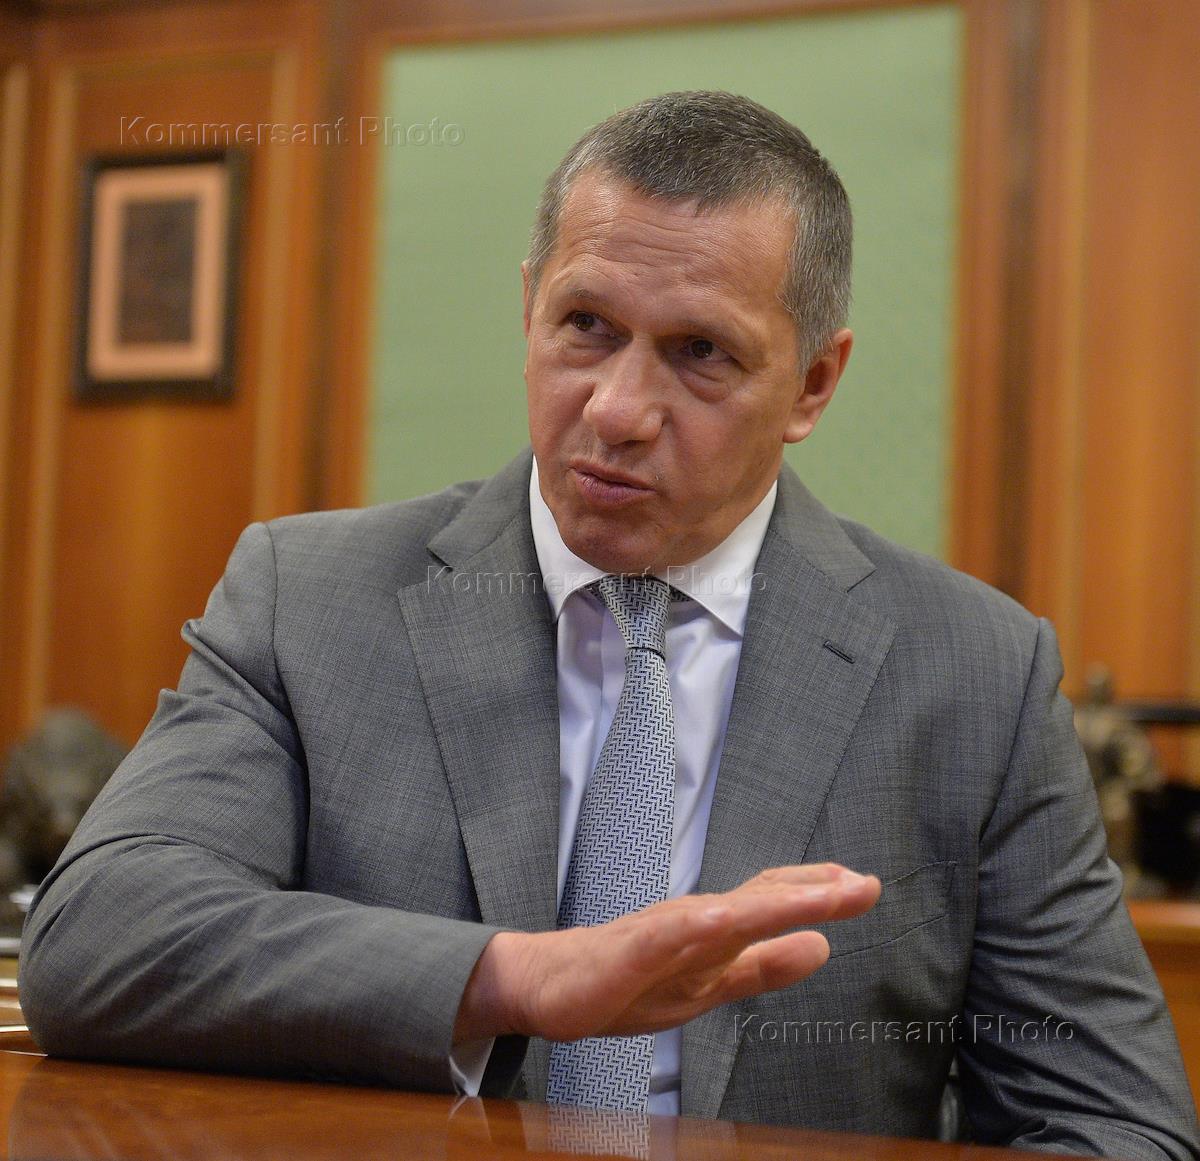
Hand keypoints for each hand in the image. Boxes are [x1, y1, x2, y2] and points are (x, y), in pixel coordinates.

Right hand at [453, 864, 879, 1043]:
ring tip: (815, 899)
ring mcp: (661, 934)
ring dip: (770, 903)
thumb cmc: (625, 981)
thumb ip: (764, 964)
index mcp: (715, 931)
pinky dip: (693, 925)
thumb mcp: (710, 983)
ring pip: (723, 914)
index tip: (864, 885)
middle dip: (812, 894)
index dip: (819, 895)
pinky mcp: (626, 954)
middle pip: (759, 901)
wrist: (549, 986)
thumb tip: (823, 947)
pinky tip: (721, 917)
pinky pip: (662, 938)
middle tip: (862, 885)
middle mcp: (694, 922)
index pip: (772, 903)